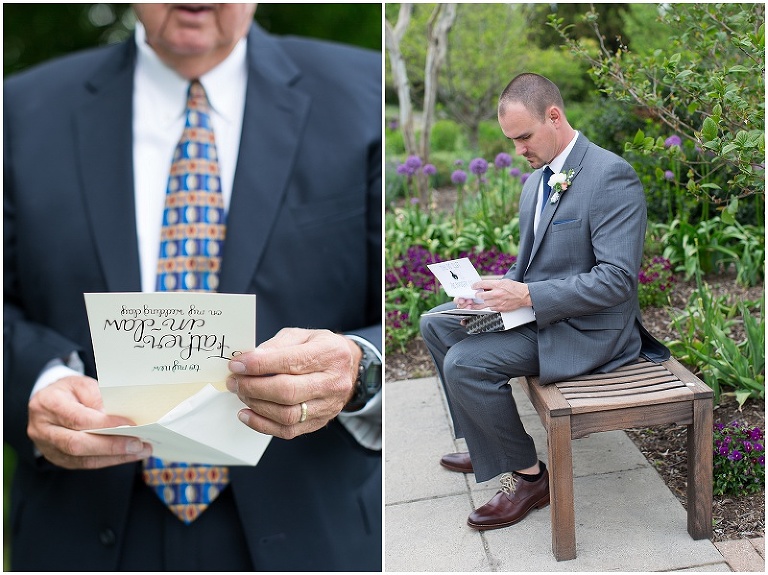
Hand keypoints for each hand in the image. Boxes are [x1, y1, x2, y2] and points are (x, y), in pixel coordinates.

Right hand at [27, 375, 151, 468]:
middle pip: (77, 444)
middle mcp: (43, 429)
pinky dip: (108, 460)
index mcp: (48, 404)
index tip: (130, 425)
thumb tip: (117, 416)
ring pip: (82, 459)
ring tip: (139, 451)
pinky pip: (84, 464)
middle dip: (111, 446)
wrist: (47, 401)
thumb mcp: (82, 384)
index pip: (78, 419)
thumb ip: (98, 398)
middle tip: (138, 444)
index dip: (105, 424)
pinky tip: (127, 455)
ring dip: (114, 457)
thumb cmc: (69, 391)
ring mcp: (48, 447)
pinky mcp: (57, 458)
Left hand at [226, 328, 358, 439]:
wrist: (348, 367)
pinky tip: (247, 414)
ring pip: (287, 415)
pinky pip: (288, 431)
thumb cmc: (320, 348)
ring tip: (241, 394)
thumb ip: (277, 346)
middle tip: (235, 381)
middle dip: (254, 387)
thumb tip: (249, 360)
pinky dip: (262, 425)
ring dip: (256, 406)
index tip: (237, 365)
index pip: (290, 362)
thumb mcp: (301, 335)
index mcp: (331, 353)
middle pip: (288, 392)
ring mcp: (328, 405)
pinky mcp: (319, 422)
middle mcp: (334, 382)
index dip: (259, 365)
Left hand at [456, 278, 530, 311]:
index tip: (474, 286)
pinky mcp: (500, 308)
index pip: (482, 284)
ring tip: (484, 299)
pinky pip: (490, 308)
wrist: (524, 295)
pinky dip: (490, 306)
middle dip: (478, 295)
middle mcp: (497, 294)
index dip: (476, 285)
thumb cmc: (515, 288)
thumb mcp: (504, 281)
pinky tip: (492, 303)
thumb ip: (494, 284)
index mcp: (497, 285)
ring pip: (485, 303)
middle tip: (478, 294)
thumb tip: (485, 286)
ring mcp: (498, 302)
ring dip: (484, 301)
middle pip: (480, 295)